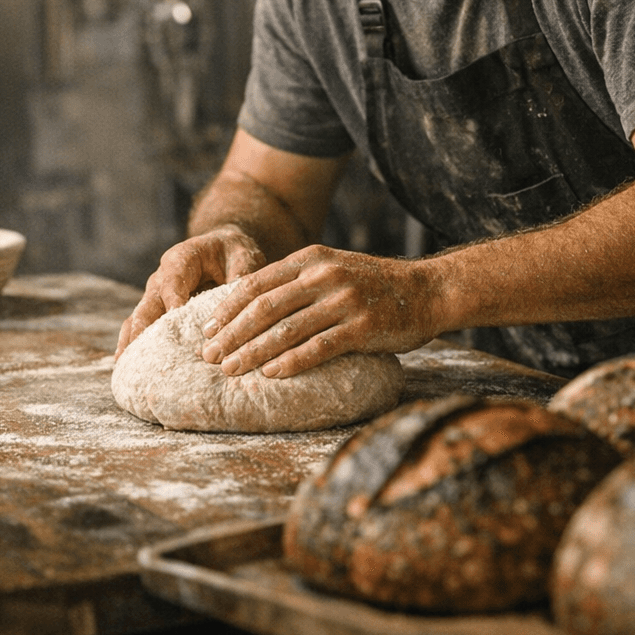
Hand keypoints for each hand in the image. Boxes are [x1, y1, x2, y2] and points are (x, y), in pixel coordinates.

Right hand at [115, 225, 266, 357]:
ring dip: (133, 343)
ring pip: (138, 320)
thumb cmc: (234, 253)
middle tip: (139, 353)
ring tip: (126, 367)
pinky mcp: (157, 313)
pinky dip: (135, 347)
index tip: (174, 319)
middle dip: (142, 329)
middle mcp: (162, 278)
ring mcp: (156, 297)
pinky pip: (140, 330)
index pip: (172, 282)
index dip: (173, 301)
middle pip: (148, 305)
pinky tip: (129, 366)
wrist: (224, 250)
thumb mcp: (244, 258)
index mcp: (181, 260)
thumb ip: (241, 279)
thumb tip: (242, 308)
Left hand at [199, 246, 445, 377]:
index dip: (227, 308)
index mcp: (310, 259)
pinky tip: (271, 375)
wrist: (427, 290)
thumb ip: (297, 282)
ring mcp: (344, 301)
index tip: (207, 330)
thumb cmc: (373, 285)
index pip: (256, 283)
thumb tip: (251, 308)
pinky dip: (291, 362)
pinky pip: (318, 348)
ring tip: (231, 370)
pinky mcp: (362, 327)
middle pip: (264, 308)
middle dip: (232, 334)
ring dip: (253, 353)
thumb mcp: (332, 269)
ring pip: (286, 330)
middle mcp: (324, 276)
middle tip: (209, 356)